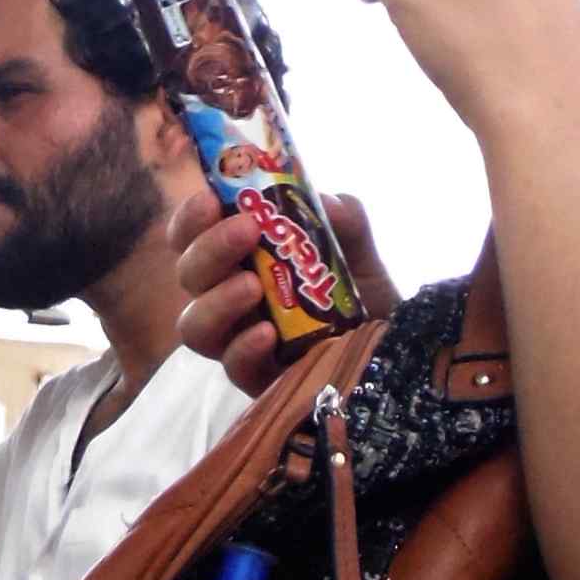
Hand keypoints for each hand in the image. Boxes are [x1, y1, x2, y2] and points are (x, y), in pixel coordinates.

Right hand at [175, 193, 400, 394]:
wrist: (390, 347)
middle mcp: (227, 298)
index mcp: (239, 260)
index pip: (193, 237)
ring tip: (252, 287)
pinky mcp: (257, 380)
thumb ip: (345, 220)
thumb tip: (325, 203)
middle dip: (210, 248)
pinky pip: (232, 367)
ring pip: (193, 326)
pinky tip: (268, 333)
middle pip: (189, 275)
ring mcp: (238, 342)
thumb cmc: (360, 296)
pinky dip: (244, 347)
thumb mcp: (358, 250)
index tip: (210, 199)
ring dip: (217, 300)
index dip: (190, 218)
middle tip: (246, 230)